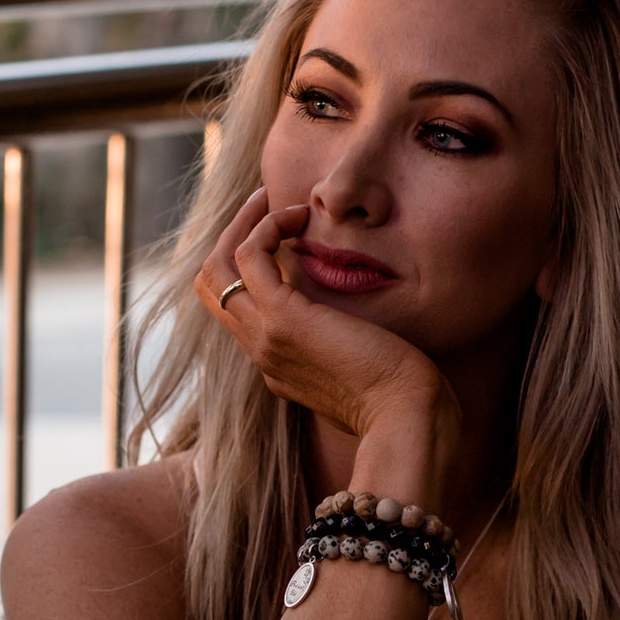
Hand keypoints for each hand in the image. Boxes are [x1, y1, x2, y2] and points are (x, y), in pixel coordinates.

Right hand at [197, 189, 457, 442]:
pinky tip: (298, 216)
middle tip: (265, 205)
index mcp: (278, 366)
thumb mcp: (362, 372)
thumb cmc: (401, 398)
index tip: (280, 235)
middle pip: (213, 287)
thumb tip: (356, 330)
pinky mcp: (285, 320)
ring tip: (275, 200)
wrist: (407, 419)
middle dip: (233, 237)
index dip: (248, 267)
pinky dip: (265, 227)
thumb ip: (345, 350)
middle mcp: (262, 353)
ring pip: (218, 269)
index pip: (237, 309)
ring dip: (244, 224)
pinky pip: (250, 257)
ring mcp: (267, 338)